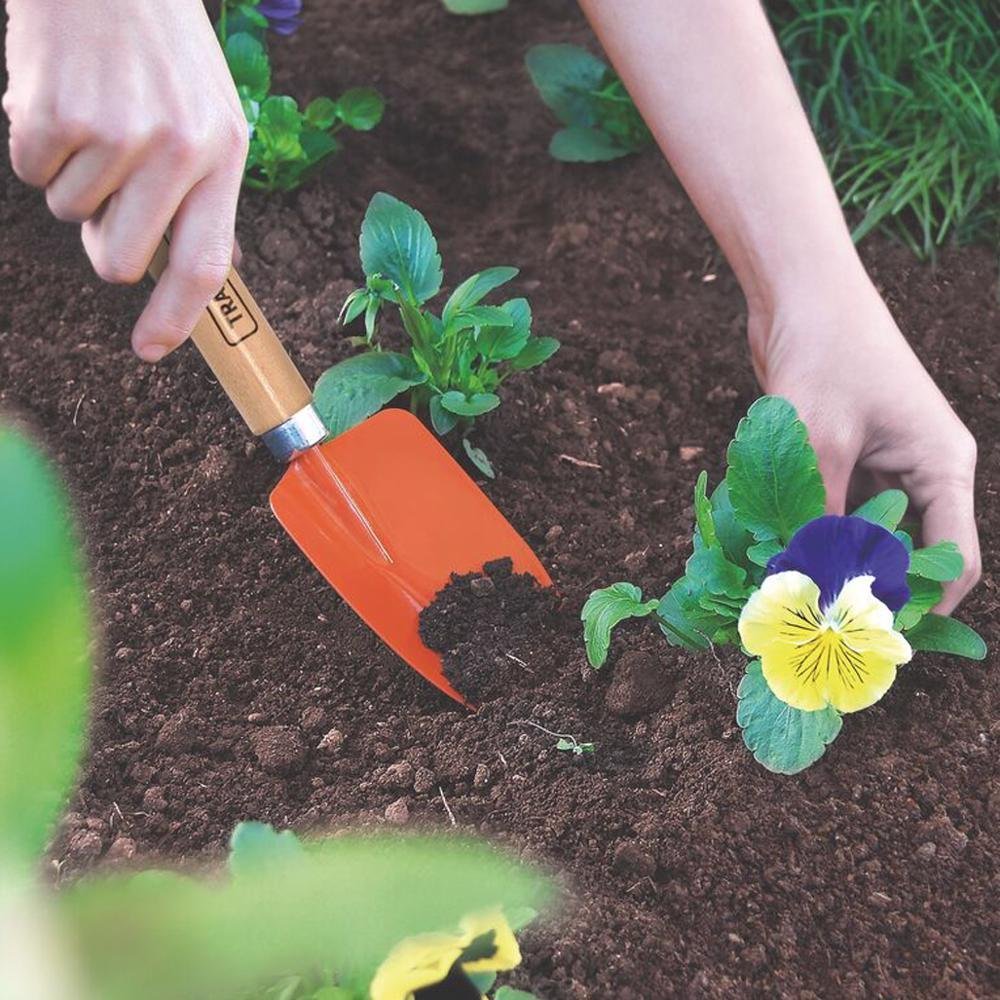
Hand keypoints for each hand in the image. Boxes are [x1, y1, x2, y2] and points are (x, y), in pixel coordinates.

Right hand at [3, 0, 247, 361]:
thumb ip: (210, 193)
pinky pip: (30, 171)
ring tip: (92, 116)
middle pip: (118, 260)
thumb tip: (216, 268)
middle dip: (101, 241)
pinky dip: (36, 144)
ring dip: (71, 178)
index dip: (175, 316)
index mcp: (220, 154)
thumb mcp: (213, 112)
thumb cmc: (161, 46)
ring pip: (68, 214)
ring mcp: (114, 133)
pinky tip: (60, 98)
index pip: (203, 263)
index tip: (152, 349)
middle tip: (107, 192)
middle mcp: (175, 150)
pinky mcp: (53, 114)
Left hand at [748, 274, 979, 612]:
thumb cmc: (825, 356)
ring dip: (832, 559)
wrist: (800, 296)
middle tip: (821, 622)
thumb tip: (805, 583)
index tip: (872, 637)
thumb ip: (818, 516)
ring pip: (866, 534)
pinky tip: (779, 550)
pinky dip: (814, 530)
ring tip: (791, 590)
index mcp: (942, 466)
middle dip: (867, 587)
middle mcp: (921, 471)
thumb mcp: (821, 444)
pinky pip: (838, 510)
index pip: (952, 559)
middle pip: (908, 552)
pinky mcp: (848, 457)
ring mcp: (885, 465)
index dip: (918, 605)